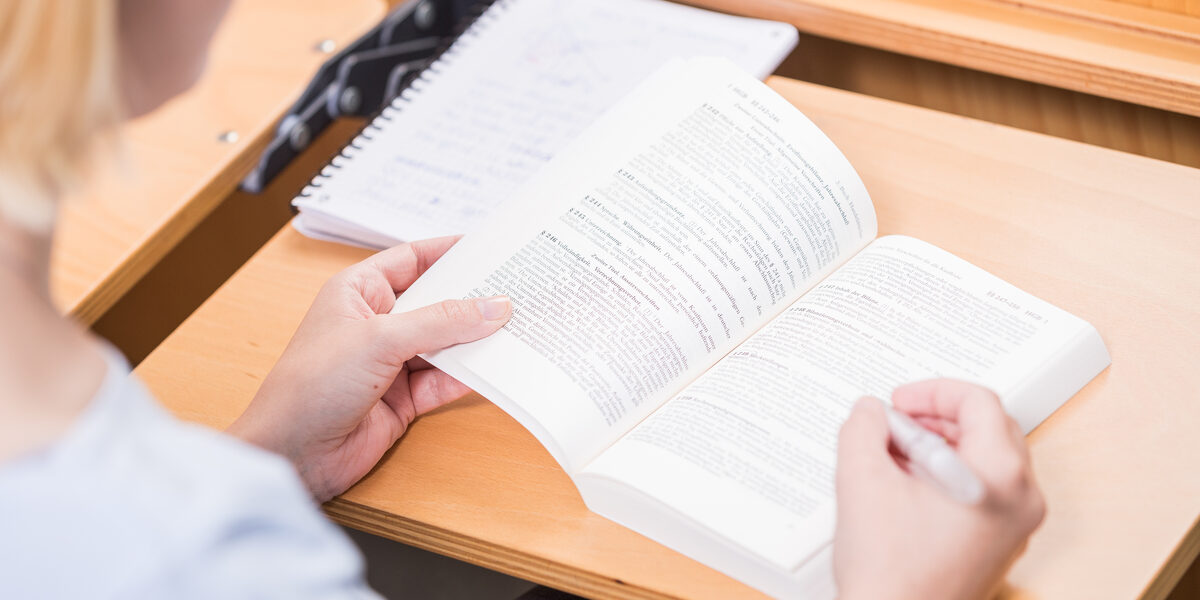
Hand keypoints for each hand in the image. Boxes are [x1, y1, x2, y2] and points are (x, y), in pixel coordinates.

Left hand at [228, 237, 510, 501]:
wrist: (293, 455)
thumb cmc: (311, 384)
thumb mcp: (380, 339)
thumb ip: (441, 322)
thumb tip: (493, 306)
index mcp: (359, 292)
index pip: (412, 259)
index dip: (449, 252)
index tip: (491, 248)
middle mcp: (376, 324)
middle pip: (436, 303)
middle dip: (473, 299)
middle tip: (518, 288)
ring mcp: (390, 363)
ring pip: (445, 343)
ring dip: (476, 339)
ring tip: (520, 326)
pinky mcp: (403, 400)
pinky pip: (445, 380)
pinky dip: (470, 375)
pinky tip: (499, 366)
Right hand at [833, 379, 1045, 599]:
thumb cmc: (891, 576)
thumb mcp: (862, 481)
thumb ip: (863, 429)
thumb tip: (870, 413)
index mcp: (1000, 478)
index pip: (979, 403)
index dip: (932, 392)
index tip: (900, 402)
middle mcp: (1020, 501)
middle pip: (990, 428)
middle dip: (937, 418)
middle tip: (898, 423)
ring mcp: (1015, 527)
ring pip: (987, 460)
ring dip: (941, 446)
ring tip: (895, 456)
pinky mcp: (999, 545)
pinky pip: (984, 491)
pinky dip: (948, 476)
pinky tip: (907, 487)